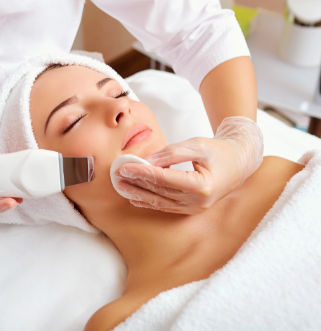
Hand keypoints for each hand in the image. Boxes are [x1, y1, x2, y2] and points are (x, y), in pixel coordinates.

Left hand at [114, 117, 263, 213]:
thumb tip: (148, 161)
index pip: (163, 179)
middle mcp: (198, 201)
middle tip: (116, 176)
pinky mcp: (191, 209)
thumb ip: (172, 153)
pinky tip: (134, 198)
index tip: (124, 166)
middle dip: (135, 183)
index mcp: (202, 185)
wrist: (239, 162)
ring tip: (120, 186)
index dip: (141, 172)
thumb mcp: (197, 145)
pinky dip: (149, 202)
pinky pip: (166, 207)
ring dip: (138, 194)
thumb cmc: (219, 151)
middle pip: (159, 192)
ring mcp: (195, 208)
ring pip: (160, 202)